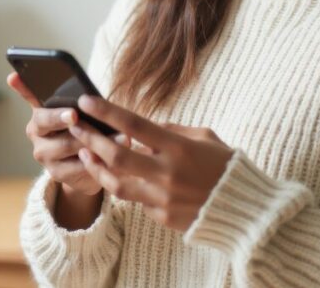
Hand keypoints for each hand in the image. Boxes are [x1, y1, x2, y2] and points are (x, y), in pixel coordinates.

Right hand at [6, 72, 133, 196]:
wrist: (89, 165)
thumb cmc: (87, 129)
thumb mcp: (84, 113)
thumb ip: (80, 104)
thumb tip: (90, 97)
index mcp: (40, 112)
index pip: (28, 95)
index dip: (21, 86)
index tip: (15, 77)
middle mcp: (36, 132)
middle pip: (45, 121)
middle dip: (60, 117)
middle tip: (74, 114)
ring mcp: (44, 154)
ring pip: (66, 145)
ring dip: (91, 140)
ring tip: (117, 135)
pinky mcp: (56, 173)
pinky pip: (76, 166)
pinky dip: (94, 160)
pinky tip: (108, 156)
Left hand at [68, 94, 234, 231]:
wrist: (244, 209)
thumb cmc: (226, 166)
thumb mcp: (205, 137)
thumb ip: (172, 131)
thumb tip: (144, 128)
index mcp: (179, 147)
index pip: (134, 124)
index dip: (107, 112)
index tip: (86, 102)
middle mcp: (167, 172)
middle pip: (116, 155)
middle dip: (91, 139)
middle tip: (76, 127)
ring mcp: (162, 198)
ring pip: (116, 183)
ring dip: (97, 167)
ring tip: (86, 153)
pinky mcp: (162, 216)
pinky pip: (137, 200)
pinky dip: (128, 187)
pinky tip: (122, 177)